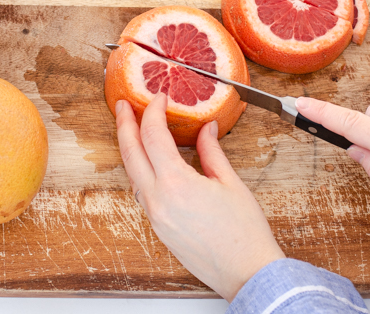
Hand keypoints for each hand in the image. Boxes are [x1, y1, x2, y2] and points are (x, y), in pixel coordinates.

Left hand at [115, 93, 284, 300]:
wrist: (245, 272)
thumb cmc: (244, 233)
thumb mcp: (230, 183)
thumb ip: (212, 152)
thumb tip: (206, 130)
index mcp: (176, 184)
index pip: (154, 136)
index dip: (154, 111)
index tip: (160, 98)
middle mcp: (158, 200)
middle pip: (130, 153)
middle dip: (125, 124)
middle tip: (124, 105)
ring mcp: (155, 215)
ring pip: (131, 173)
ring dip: (129, 148)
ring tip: (131, 128)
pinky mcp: (158, 226)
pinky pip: (140, 191)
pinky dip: (139, 170)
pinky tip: (147, 161)